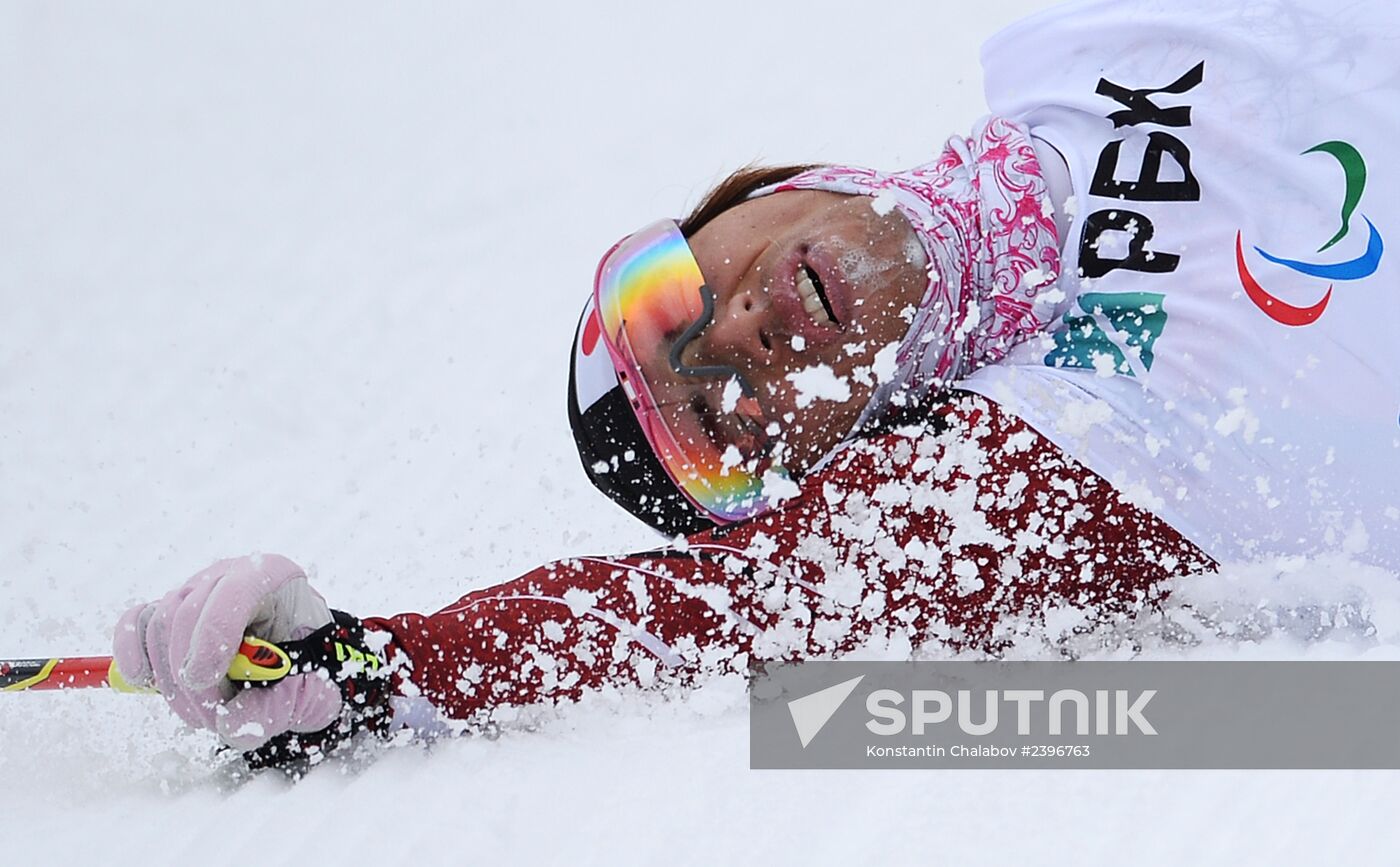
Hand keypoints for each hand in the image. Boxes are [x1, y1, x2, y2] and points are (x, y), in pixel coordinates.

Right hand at [114, 554, 388, 765]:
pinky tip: (145, 682)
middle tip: (212, 716)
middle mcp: (229, 574)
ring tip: (200, 713)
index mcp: (275, 577)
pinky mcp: (167, 611)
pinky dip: (133, 655)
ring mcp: (195, 589)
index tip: (204, 681)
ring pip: (158, 625)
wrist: (300, 668)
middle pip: (187, 613)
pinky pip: (135, 625)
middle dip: (191, 677)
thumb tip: (225, 720)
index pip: (235, 590)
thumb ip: (273, 710)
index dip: (212, 636)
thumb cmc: (309, 673)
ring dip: (170, 681)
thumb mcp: (310, 695)